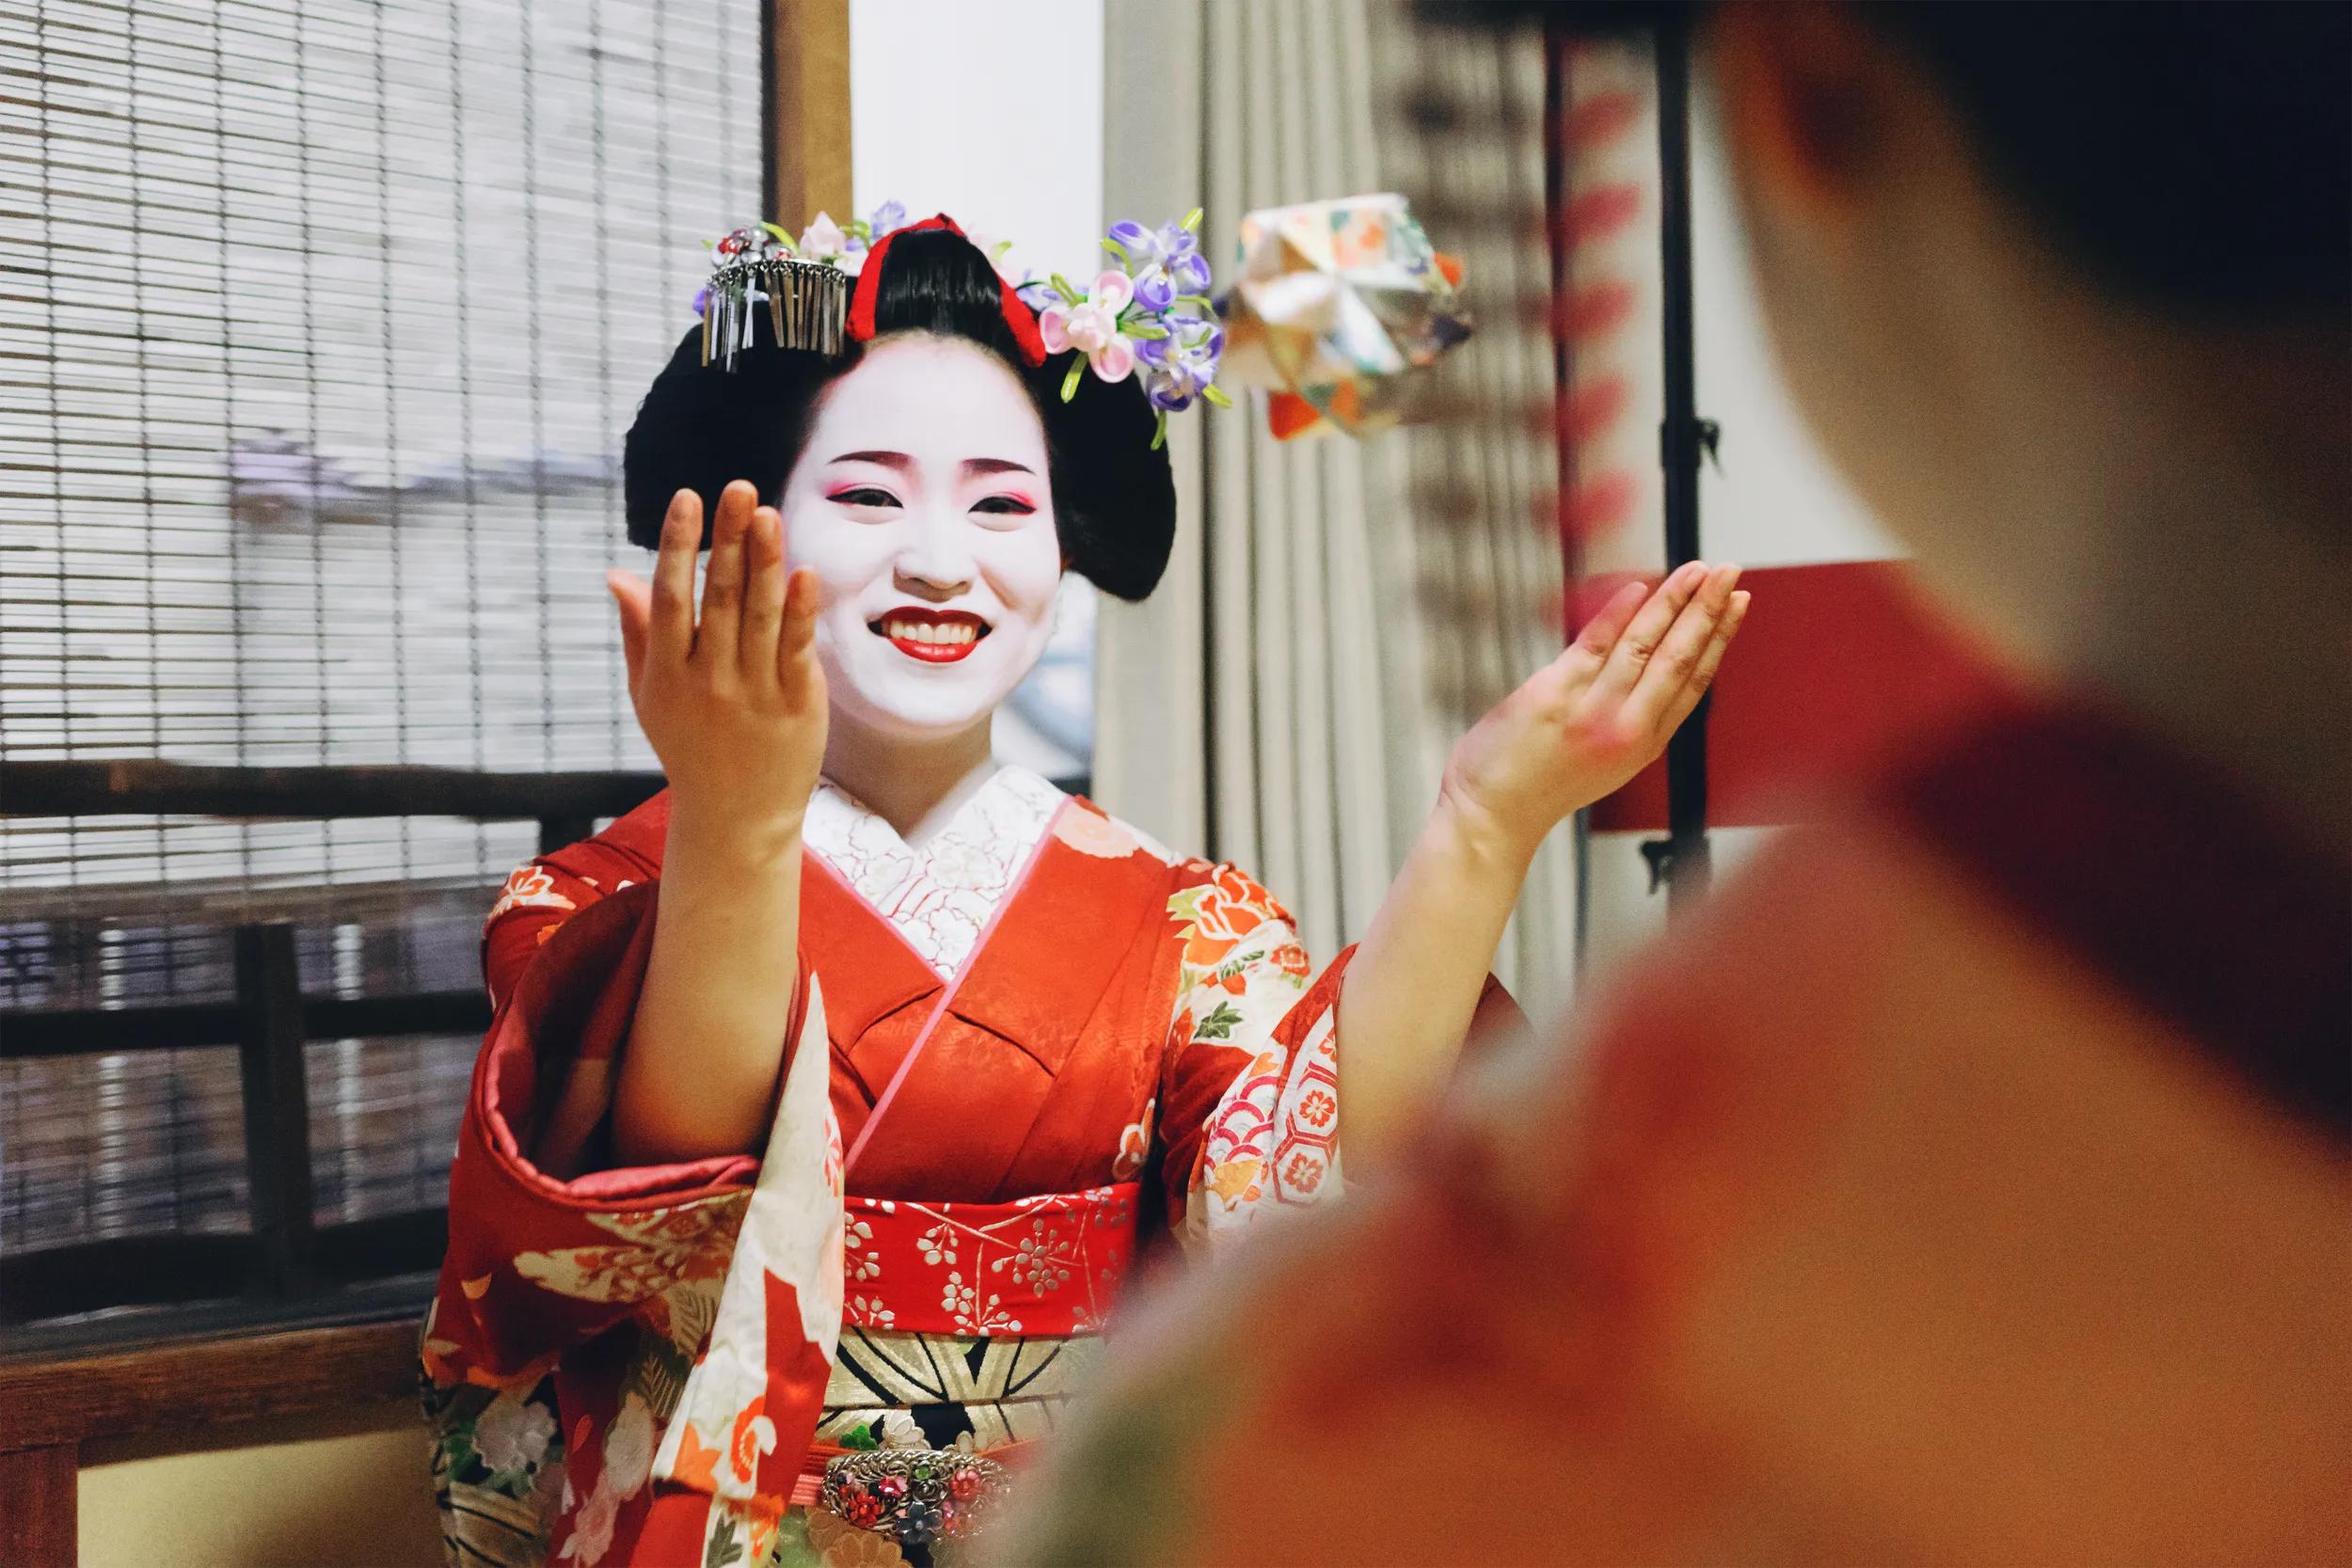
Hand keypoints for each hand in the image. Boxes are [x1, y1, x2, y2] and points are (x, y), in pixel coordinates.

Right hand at [607, 481, 827, 844]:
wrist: (736, 818)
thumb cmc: (689, 747)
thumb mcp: (651, 694)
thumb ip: (639, 631)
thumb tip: (617, 573)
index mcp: (667, 673)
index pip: (670, 598)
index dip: (678, 546)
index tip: (687, 498)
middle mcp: (708, 680)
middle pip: (719, 599)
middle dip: (728, 540)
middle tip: (738, 488)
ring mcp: (754, 693)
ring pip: (760, 617)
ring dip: (765, 563)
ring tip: (769, 514)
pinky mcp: (796, 705)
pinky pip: (797, 650)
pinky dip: (800, 611)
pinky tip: (804, 572)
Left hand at [1439, 561, 1749, 860]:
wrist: (1492, 816)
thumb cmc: (1538, 786)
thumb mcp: (1604, 761)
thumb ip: (1628, 717)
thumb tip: (1644, 666)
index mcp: (1644, 743)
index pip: (1695, 680)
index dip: (1720, 637)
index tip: (1739, 604)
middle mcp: (1627, 727)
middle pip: (1681, 657)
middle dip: (1710, 609)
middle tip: (1731, 571)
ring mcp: (1592, 710)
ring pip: (1646, 645)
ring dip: (1675, 601)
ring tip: (1698, 570)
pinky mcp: (1555, 694)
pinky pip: (1596, 645)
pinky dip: (1619, 613)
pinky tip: (1640, 588)